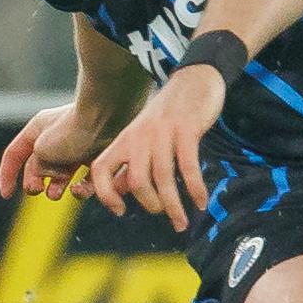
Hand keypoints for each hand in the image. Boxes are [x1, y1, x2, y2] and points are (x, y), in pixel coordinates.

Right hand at [0, 102, 113, 202]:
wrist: (109, 119)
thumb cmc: (72, 131)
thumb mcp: (42, 150)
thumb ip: (37, 167)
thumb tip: (47, 178)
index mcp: (37, 130)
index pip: (14, 154)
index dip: (6, 175)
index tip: (6, 196)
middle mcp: (55, 138)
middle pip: (37, 168)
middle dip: (34, 184)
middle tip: (38, 190)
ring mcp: (76, 149)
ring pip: (61, 177)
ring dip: (55, 190)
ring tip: (56, 193)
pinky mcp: (96, 158)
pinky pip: (84, 180)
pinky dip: (81, 189)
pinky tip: (79, 189)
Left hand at [87, 65, 223, 232]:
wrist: (193, 79)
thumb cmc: (168, 115)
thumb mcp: (142, 136)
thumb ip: (130, 163)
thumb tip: (120, 192)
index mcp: (125, 140)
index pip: (101, 169)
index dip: (105, 194)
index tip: (120, 211)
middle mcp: (139, 137)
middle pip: (136, 182)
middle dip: (150, 205)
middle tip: (163, 213)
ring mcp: (162, 133)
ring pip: (162, 179)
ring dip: (173, 207)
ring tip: (181, 223)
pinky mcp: (186, 130)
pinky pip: (189, 168)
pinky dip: (195, 190)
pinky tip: (200, 202)